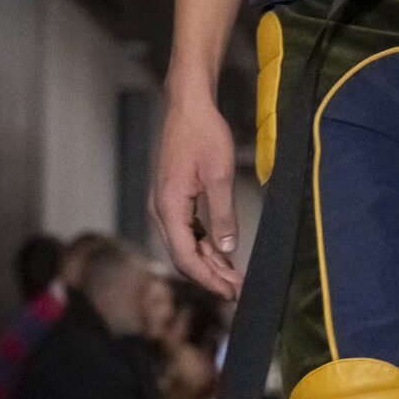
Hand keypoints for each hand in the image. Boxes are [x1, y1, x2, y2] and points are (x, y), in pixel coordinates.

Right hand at [152, 88, 240, 299]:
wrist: (189, 106)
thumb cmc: (204, 134)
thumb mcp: (220, 176)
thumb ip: (223, 215)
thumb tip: (227, 250)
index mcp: (168, 206)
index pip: (185, 256)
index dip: (208, 278)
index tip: (230, 292)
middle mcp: (161, 209)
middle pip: (183, 254)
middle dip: (210, 275)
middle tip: (238, 290)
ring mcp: (165, 204)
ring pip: (184, 244)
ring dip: (208, 261)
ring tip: (234, 276)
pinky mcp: (172, 198)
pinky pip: (186, 230)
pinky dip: (204, 244)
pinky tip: (222, 253)